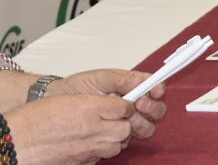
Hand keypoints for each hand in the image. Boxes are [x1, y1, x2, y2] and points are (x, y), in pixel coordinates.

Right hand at [0, 93, 136, 164]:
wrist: (13, 142)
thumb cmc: (31, 119)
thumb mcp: (63, 101)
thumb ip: (88, 103)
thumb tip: (106, 106)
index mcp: (87, 107)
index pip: (122, 106)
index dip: (123, 105)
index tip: (119, 104)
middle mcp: (92, 128)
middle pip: (125, 128)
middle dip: (123, 123)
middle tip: (113, 119)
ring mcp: (88, 149)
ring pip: (117, 145)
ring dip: (113, 139)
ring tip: (101, 133)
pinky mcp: (82, 163)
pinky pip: (101, 157)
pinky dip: (100, 151)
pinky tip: (89, 145)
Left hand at [49, 68, 166, 138]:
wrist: (59, 105)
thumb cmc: (78, 88)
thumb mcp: (99, 79)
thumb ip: (121, 79)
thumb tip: (141, 80)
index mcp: (131, 86)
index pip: (154, 87)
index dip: (158, 89)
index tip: (156, 91)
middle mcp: (133, 104)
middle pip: (157, 109)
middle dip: (152, 108)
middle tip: (138, 105)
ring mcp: (127, 121)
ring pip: (148, 126)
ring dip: (143, 124)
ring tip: (129, 120)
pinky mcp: (119, 136)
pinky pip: (132, 139)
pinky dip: (130, 136)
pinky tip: (119, 132)